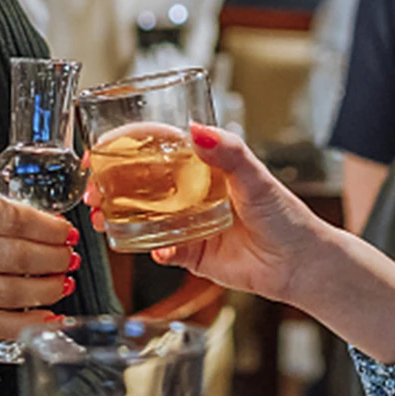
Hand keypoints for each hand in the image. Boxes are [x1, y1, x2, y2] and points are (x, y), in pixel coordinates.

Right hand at [0, 181, 77, 343]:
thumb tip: (24, 224)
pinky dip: (22, 323)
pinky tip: (42, 318)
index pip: (4, 215)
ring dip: (44, 289)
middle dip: (51, 257)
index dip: (43, 226)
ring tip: (62, 283)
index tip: (62, 230)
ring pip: (5, 289)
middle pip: (11, 253)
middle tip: (70, 257)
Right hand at [87, 123, 326, 304]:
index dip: (120, 146)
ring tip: (102, 220)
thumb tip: (197, 131)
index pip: (150, 146)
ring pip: (138, 216)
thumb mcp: (256, 176)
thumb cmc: (285, 216)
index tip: (98, 151)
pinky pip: (160, 249)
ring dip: (116, 216)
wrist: (301, 265)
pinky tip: (156, 248)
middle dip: (107, 184)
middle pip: (134, 181)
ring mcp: (185, 222)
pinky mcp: (190, 253)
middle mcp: (186, 192)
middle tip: (92, 191)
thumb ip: (228, 152)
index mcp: (198, 165)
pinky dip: (151, 249)